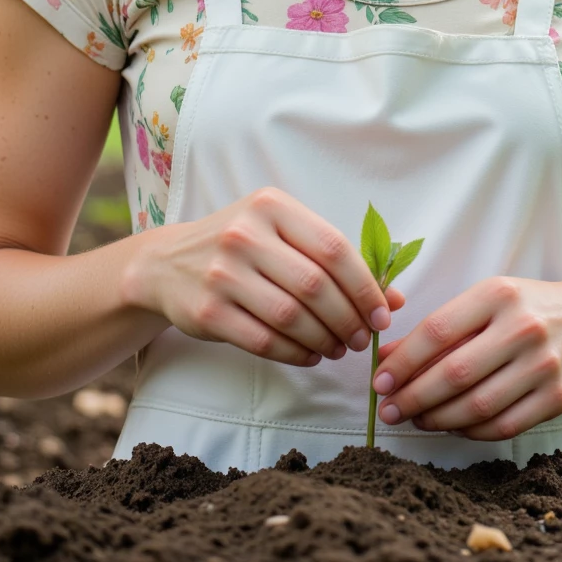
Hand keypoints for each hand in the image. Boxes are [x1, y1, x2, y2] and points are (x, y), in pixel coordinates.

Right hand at [125, 186, 405, 366]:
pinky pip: (264, 340)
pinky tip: (310, 356)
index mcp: (272, 206)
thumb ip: (336, 261)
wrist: (166, 264)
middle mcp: (245, 234)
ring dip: (324, 340)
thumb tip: (394, 300)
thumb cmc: (242, 247)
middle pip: (315, 286)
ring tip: (338, 348)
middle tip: (361, 340)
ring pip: (291, 317)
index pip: (334, 248)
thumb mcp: (284, 234)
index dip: (365, 287)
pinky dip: (296, 354)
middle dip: (348, 319)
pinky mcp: (207, 312)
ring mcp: (222, 273)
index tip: (382, 315)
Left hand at [369, 276, 561, 440]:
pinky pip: (504, 425)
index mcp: (497, 294)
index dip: (403, 362)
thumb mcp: (483, 301)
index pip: (438, 331)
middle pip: (455, 374)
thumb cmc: (524, 308)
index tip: (379, 381)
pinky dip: (471, 432)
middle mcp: (523, 328)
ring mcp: (544, 365)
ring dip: (437, 419)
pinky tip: (451, 425)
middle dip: (414, 397)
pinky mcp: (559, 397)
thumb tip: (388, 358)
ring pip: (478, 406)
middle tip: (388, 410)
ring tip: (415, 419)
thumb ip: (438, 328)